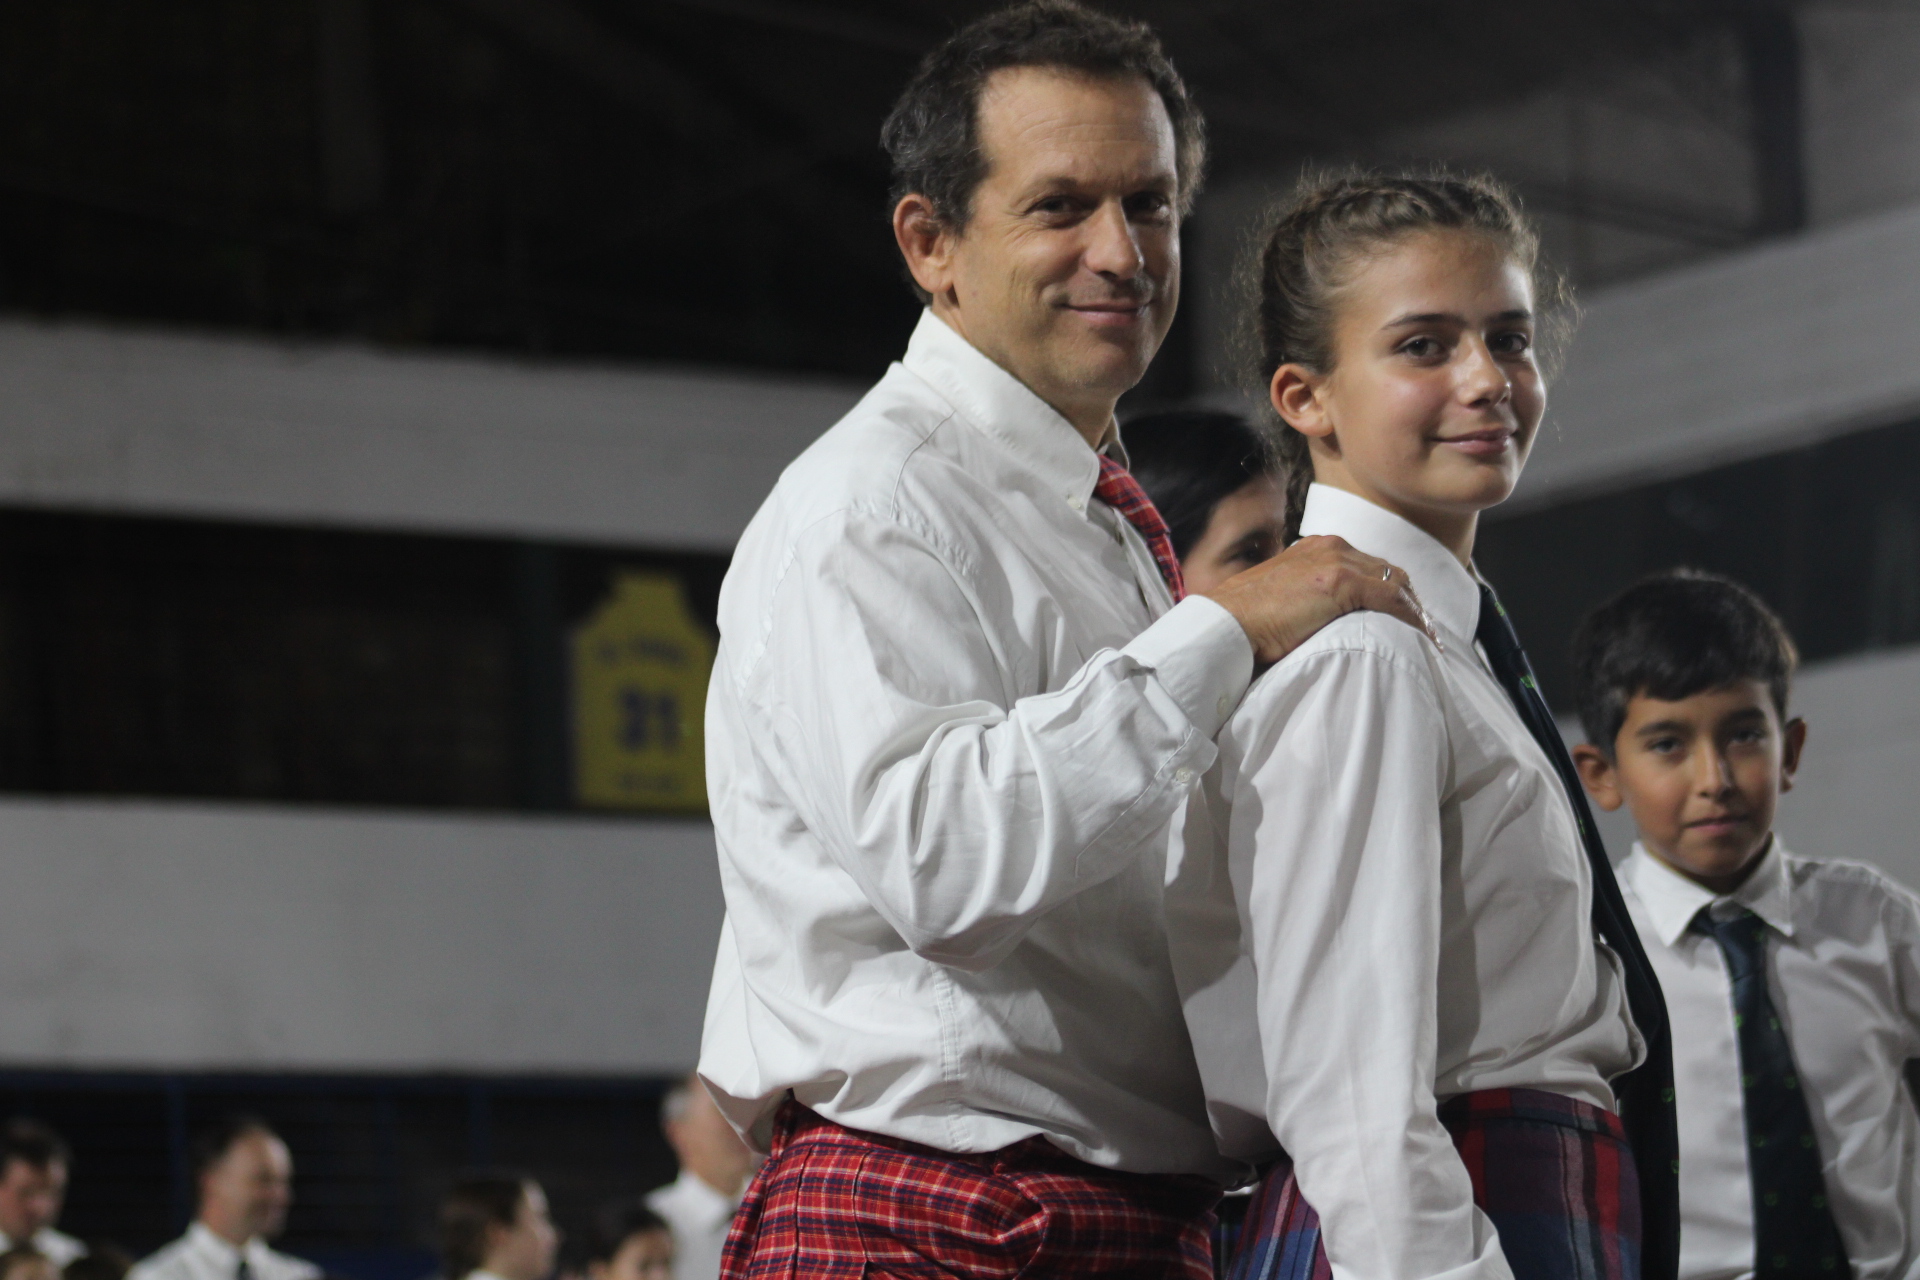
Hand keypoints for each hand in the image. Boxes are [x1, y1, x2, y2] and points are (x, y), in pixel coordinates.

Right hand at [1201, 534, 1436, 664]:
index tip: (1399, 616)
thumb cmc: (1242, 621)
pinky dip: (1410, 619)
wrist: (1225, 624)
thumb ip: (1303, 598)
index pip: (1366, 565)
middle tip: (1420, 630)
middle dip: (1407, 599)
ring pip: (1396, 582)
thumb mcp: (1278, 598)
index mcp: (1313, 549)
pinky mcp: (1342, 583)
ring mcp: (1337, 561)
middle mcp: (1330, 547)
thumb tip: (1319, 622)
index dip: (1388, 590)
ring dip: (1413, 611)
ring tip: (1426, 639)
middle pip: (1387, 570)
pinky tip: (1420, 639)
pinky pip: (1392, 599)